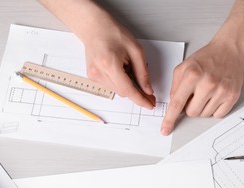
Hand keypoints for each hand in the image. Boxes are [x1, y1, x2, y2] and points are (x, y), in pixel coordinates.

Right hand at [39, 0, 154, 108]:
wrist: (94, 27)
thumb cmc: (113, 33)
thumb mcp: (135, 50)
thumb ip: (142, 73)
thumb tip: (147, 90)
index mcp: (109, 64)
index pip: (128, 90)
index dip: (140, 99)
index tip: (150, 105)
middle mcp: (99, 73)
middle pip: (123, 92)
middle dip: (137, 93)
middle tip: (149, 91)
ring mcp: (94, 76)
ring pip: (118, 90)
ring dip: (128, 86)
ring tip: (129, 69)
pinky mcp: (93, 77)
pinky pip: (111, 86)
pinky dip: (120, 82)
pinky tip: (121, 70)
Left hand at [160, 41, 243, 135]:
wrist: (229, 51)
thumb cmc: (206, 59)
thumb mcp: (184, 68)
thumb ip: (175, 87)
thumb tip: (174, 106)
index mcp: (192, 75)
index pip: (177, 103)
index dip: (170, 119)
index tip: (165, 130)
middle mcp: (207, 84)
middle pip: (191, 113)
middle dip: (190, 107)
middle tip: (195, 94)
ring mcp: (221, 91)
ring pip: (204, 115)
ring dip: (202, 108)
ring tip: (207, 92)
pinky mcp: (232, 96)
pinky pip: (218, 115)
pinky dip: (214, 109)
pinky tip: (215, 96)